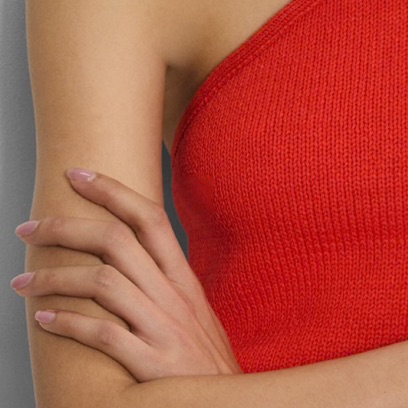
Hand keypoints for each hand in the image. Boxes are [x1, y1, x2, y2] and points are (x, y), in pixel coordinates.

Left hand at [12, 170, 241, 380]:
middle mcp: (174, 295)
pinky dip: (68, 323)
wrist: (234, 406)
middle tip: (28, 228)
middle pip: (117, 241)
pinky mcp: (152, 364)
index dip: (112, 191)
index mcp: (184, 279)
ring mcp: (164, 328)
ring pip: (103, 283)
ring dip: (55, 277)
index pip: (149, 218)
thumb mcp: (194, 314)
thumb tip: (124, 263)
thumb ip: (165, 287)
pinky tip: (43, 319)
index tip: (77, 174)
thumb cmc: (205, 364)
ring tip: (22, 281)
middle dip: (66, 227)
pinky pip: (103, 335)